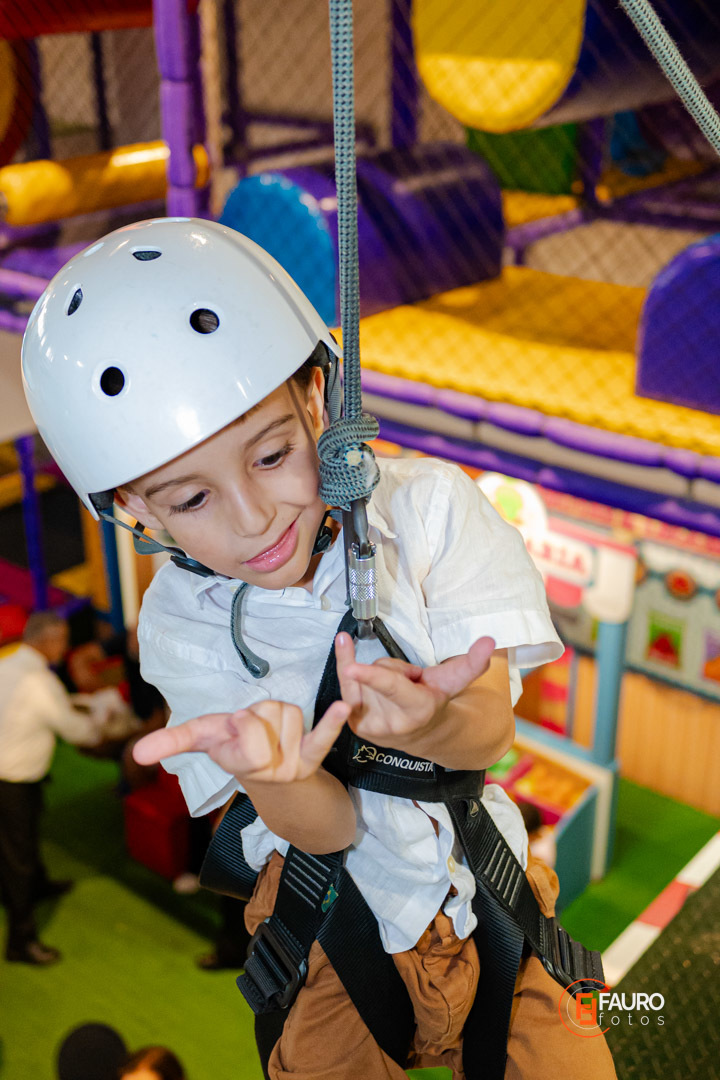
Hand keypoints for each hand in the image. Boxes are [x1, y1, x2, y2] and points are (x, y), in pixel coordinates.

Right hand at [132, 698, 349, 783]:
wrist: (282, 785)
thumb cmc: (241, 750)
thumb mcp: (209, 740)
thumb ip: (175, 741)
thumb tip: (137, 753)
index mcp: (227, 754)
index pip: (210, 733)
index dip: (190, 736)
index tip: (160, 747)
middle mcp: (256, 763)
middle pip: (260, 711)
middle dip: (260, 713)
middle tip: (257, 730)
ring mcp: (285, 763)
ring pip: (286, 712)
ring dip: (283, 716)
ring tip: (277, 734)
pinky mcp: (312, 757)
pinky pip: (322, 738)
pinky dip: (332, 723)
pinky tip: (343, 707)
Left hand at [334, 634, 495, 749]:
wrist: (422, 734)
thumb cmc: (436, 700)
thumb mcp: (455, 681)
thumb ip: (472, 662)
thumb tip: (490, 641)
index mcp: (416, 710)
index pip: (392, 686)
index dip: (371, 675)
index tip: (351, 668)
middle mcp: (390, 723)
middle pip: (380, 670)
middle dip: (395, 668)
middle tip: (410, 681)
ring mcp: (369, 726)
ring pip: (364, 674)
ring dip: (378, 674)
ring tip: (394, 688)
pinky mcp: (354, 724)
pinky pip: (343, 684)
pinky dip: (348, 667)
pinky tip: (349, 657)